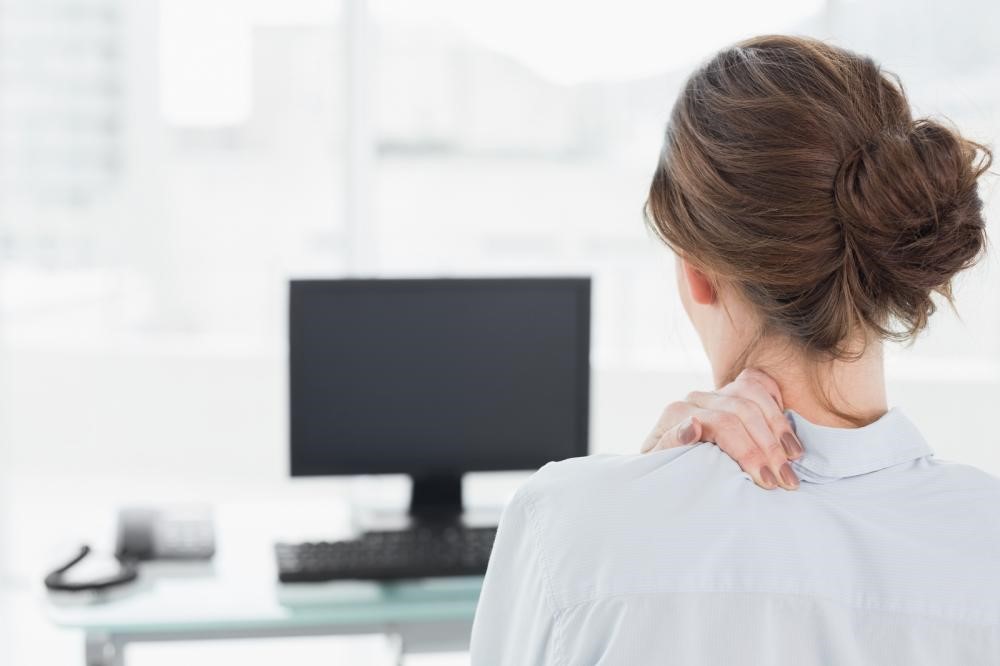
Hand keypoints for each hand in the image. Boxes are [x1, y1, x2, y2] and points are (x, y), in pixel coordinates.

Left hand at [640, 368, 803, 489]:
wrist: (665, 461)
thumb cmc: (666, 469)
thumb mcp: (661, 463)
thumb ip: (671, 444)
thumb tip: (693, 425)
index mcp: (678, 413)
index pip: (723, 424)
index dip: (748, 451)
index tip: (767, 480)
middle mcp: (697, 398)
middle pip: (743, 412)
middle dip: (769, 447)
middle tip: (788, 479)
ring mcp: (716, 392)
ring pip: (754, 396)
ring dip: (779, 426)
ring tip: (794, 457)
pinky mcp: (730, 389)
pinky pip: (759, 382)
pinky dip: (776, 401)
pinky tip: (786, 429)